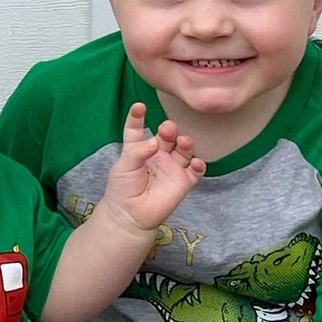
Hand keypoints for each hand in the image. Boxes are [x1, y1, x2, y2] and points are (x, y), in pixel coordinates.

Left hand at [102, 103, 204, 235]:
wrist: (130, 215)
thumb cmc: (122, 189)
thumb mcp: (124, 166)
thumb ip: (138, 151)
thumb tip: (155, 141)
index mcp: (140, 149)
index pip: (138, 130)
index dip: (137, 117)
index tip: (138, 106)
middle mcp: (158, 156)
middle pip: (168, 136)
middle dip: (169, 129)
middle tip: (167, 129)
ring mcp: (172, 168)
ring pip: (184, 150)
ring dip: (186, 143)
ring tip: (183, 141)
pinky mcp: (183, 182)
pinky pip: (196, 170)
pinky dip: (199, 165)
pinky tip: (195, 162)